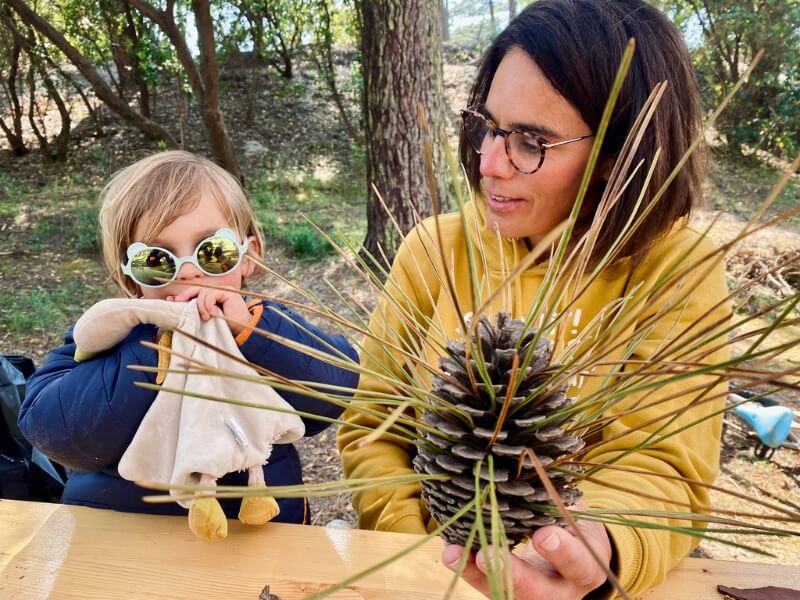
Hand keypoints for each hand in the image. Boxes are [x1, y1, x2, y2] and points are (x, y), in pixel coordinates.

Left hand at [171, 287, 252, 335]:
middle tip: (178, 303)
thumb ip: (193, 311)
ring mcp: (223, 291)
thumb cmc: (224, 328)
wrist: (242, 332)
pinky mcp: (228, 292)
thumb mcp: (204, 319)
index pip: (194, 293)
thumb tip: (173, 301)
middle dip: (185, 296)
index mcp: (211, 298)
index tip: (172, 301)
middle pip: (196, 289)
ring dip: (201, 306)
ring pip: (203, 293)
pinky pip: (211, 295)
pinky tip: (213, 314)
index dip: (183, 296)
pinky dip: (208, 305)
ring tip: (206, 318)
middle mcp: (217, 292)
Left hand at [442, 510, 611, 598]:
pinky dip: (466, 567)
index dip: (562, 551)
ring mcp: (532, 594)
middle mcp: (560, 590)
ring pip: (504, 592)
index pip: (577, 563)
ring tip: (454, 554)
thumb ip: (563, 504)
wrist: (575, 558)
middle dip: (509, 572)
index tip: (542, 534)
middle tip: (486, 555)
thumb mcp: (580, 517)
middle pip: (534, 589)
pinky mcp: (508, 592)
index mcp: (586, 567)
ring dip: (476, 573)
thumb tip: (536, 470)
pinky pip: (484, 585)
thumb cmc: (577, 528)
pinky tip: (451, 552)